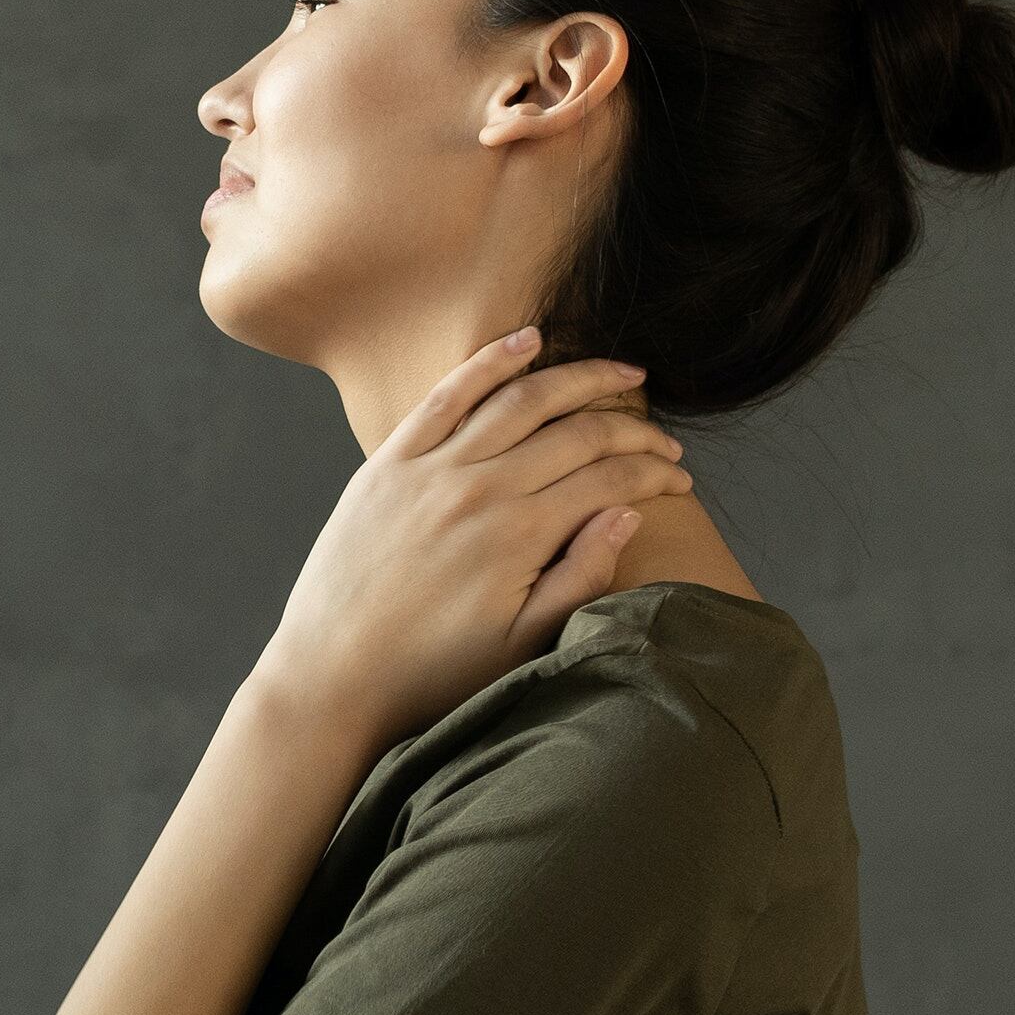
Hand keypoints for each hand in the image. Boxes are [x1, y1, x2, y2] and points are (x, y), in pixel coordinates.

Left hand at [250, 327, 692, 754]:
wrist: (334, 674)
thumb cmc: (431, 673)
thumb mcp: (522, 645)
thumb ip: (581, 577)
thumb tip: (628, 513)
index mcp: (518, 536)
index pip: (609, 478)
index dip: (654, 473)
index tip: (680, 479)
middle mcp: (479, 488)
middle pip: (577, 432)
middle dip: (633, 429)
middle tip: (665, 438)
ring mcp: (431, 467)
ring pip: (522, 399)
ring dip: (581, 378)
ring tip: (623, 374)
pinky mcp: (390, 460)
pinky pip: (448, 394)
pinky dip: (492, 360)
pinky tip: (529, 340)